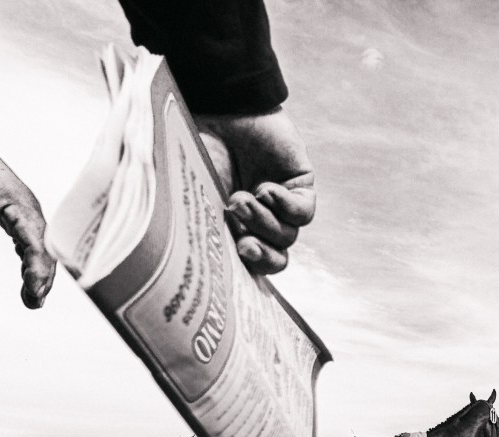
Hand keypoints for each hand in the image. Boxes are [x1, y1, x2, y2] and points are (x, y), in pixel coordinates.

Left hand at [0, 103, 55, 307]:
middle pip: (44, 247)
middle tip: (32, 304)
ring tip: (31, 299)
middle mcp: (25, 205)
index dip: (38, 269)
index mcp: (17, 201)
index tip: (33, 293)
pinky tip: (26, 277)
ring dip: (38, 271)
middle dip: (43, 277)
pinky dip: (29, 259)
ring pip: (38, 245)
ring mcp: (19, 208)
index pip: (36, 242)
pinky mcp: (9, 210)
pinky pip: (27, 239)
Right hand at [195, 107, 314, 274]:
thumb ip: (201, 230)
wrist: (216, 108)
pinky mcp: (300, 184)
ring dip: (264, 221)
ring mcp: (281, 204)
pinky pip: (303, 212)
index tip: (236, 253)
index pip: (254, 265)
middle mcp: (261, 221)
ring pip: (288, 236)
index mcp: (236, 229)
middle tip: (243, 244)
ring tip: (243, 198)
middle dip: (261, 254)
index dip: (250, 267)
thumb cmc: (196, 151)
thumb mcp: (194, 196)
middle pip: (276, 258)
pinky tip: (266, 190)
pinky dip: (285, 206)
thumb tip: (196, 267)